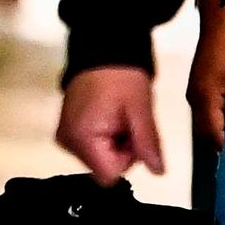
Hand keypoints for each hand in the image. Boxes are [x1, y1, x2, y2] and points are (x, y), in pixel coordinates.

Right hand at [57, 64, 164, 183]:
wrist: (103, 50)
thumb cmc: (122, 76)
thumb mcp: (140, 110)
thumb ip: (148, 143)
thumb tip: (158, 172)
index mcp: (82, 138)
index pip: (109, 174)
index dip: (127, 158)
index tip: (132, 132)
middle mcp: (68, 142)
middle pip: (103, 167)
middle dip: (121, 150)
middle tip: (127, 120)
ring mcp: (65, 137)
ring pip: (99, 159)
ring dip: (115, 143)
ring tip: (118, 115)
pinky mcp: (68, 131)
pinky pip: (91, 147)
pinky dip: (105, 137)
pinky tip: (109, 116)